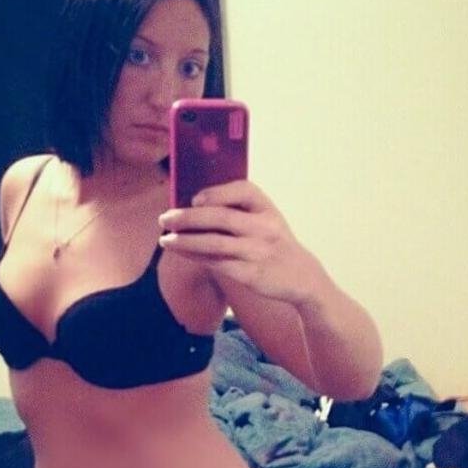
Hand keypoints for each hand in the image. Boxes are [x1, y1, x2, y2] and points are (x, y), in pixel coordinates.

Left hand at [158, 180, 323, 303]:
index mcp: (267, 209)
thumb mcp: (267, 219)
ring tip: (165, 240)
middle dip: (188, 217)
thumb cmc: (274, 242)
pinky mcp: (251, 274)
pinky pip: (217, 263)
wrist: (301, 276)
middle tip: (165, 219)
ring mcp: (258, 252)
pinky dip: (196, 256)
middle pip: (221, 217)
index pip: (243, 190)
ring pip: (215, 243)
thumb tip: (192, 204)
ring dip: (185, 241)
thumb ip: (238, 210)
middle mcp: (264, 228)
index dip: (217, 192)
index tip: (195, 198)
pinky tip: (182, 252)